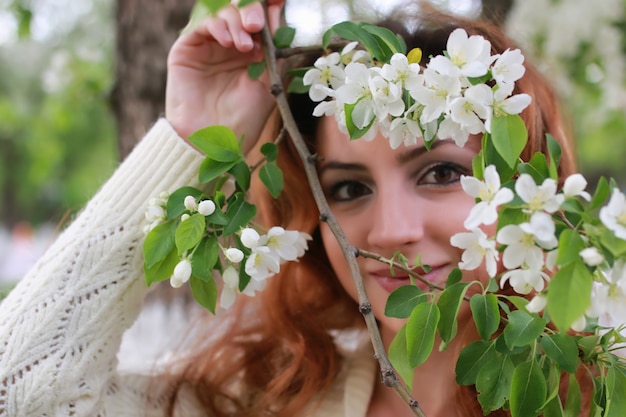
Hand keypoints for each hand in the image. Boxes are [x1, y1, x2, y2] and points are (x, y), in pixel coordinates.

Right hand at [166, 0, 283, 152]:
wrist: (213, 141)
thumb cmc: (243, 118)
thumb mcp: (269, 82)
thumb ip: (274, 50)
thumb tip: (279, 16)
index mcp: (252, 51)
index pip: (261, 19)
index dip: (269, 6)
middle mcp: (230, 44)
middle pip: (241, 10)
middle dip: (251, 10)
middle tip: (257, 25)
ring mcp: (209, 45)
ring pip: (222, 13)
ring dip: (236, 21)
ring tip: (244, 45)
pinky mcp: (187, 48)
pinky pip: (202, 24)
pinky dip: (217, 27)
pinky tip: (229, 43)